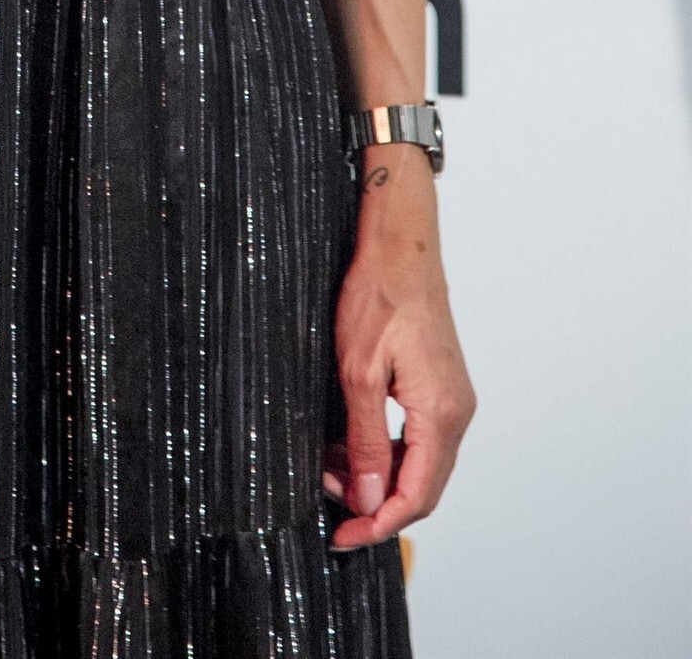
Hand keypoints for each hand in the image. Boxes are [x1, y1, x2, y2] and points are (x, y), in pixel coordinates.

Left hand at [323, 149, 475, 551]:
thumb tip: (371, 500)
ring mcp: (452, 400)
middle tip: (328, 503)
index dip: (379, 524)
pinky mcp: (440, 388)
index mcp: (442, 414)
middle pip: (422, 488)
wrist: (399, 247)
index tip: (341, 536)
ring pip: (418, 464)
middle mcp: (456, 413)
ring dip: (377, 476)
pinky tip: (351, 444)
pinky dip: (385, 451)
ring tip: (329, 468)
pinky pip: (418, 438)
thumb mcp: (358, 373)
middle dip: (375, 504)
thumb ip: (367, 441)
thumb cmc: (378, 296)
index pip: (417, 497)